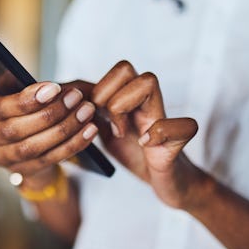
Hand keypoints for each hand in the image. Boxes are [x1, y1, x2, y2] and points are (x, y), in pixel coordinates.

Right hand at [0, 54, 98, 187]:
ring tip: (86, 112)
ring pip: (35, 146)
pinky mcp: (23, 173)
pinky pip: (50, 159)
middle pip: (17, 129)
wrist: (25, 144)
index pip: (0, 108)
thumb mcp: (5, 89)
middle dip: (50, 113)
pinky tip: (89, 130)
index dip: (27, 99)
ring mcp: (3, 159)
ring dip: (65, 129)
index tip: (54, 87)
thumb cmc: (19, 110)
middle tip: (76, 99)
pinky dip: (73, 144)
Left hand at [91, 61, 202, 208]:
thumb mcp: (104, 130)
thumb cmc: (136, 153)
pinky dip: (159, 133)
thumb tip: (65, 99)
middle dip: (106, 95)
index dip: (96, 91)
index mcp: (129, 99)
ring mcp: (163, 118)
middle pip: (124, 68)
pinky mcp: (177, 141)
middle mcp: (146, 102)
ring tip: (121, 133)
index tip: (95, 118)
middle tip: (106, 123)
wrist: (167, 180)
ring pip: (148, 81)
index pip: (110, 71)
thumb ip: (90, 113)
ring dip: (124, 107)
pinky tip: (146, 145)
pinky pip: (183, 123)